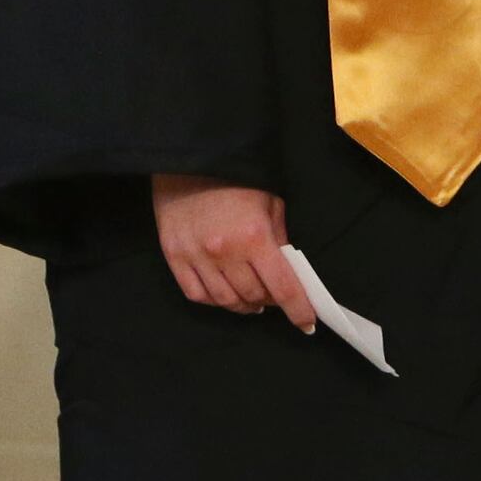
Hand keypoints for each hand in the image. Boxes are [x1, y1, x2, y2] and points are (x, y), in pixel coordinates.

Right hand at [148, 173, 319, 332]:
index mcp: (254, 236)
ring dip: (244, 305)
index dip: (298, 310)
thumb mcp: (270, 203)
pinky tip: (224, 292)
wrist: (191, 157)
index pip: (283, 288)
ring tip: (251, 299)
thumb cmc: (235, 178)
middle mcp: (225, 252)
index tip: (307, 324)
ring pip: (226, 301)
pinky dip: (215, 300)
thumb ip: (279, 240)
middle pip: (254, 297)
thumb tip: (287, 272)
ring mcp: (196, 256)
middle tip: (274, 294)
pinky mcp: (174, 256)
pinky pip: (197, 295)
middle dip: (270, 301)